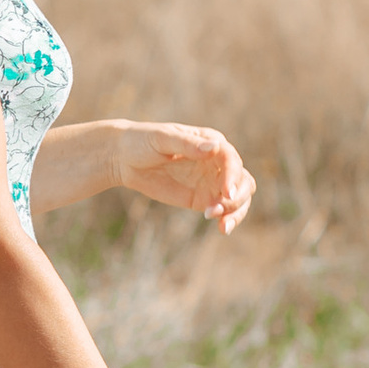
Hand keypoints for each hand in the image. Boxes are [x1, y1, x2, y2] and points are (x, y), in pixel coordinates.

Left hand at [118, 123, 254, 235]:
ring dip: (236, 211)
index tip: (226, 193)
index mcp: (211, 142)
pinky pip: (223, 210)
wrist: (125, 159)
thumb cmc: (143, 141)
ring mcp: (210, 182)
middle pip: (243, 180)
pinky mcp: (202, 199)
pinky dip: (226, 219)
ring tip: (222, 225)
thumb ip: (187, 144)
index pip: (231, 159)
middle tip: (219, 209)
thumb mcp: (162, 139)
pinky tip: (220, 228)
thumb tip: (214, 147)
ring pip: (239, 197)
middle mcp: (216, 162)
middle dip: (239, 197)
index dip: (233, 176)